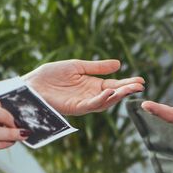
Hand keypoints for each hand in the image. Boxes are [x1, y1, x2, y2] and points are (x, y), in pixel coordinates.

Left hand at [23, 59, 144, 116]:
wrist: (31, 83)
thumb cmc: (50, 75)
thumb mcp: (77, 66)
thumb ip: (97, 67)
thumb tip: (119, 64)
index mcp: (91, 85)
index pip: (114, 85)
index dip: (127, 83)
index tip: (141, 80)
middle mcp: (89, 96)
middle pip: (112, 95)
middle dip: (126, 91)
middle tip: (140, 86)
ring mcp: (82, 103)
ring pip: (105, 102)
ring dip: (118, 96)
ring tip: (129, 89)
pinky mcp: (74, 108)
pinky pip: (91, 105)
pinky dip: (101, 99)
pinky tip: (110, 92)